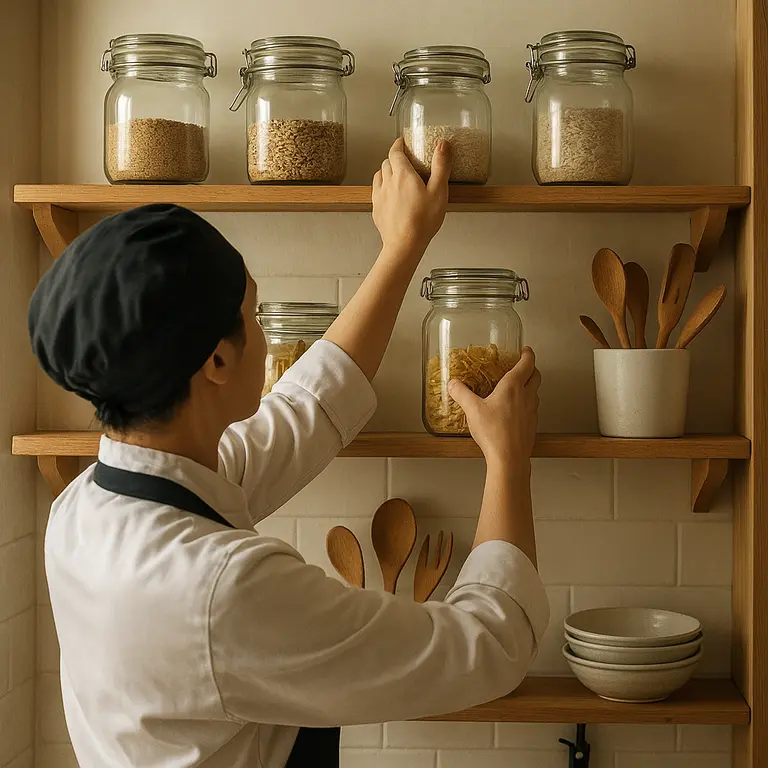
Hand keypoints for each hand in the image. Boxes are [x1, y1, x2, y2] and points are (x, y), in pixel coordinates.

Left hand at [372, 137, 450, 253]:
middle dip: (394, 158)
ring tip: (396, 175)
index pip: (395, 152)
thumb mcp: (439, 191)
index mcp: (403, 175)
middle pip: (387, 162)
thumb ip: (441, 166)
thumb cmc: (422, 221)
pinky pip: (376, 191)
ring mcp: (379, 196)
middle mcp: (388, 182)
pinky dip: (382, 187)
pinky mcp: (376, 209)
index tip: (402, 142)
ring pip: (379, 175)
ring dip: (386, 171)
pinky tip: (390, 194)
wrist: (404, 245)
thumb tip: (443, 145)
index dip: (399, 145)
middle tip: (404, 160)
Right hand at [448, 347, 540, 466]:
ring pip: (536, 392)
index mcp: (513, 387)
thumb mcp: (472, 410)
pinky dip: (527, 404)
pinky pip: (532, 409)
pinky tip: (515, 411)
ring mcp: (532, 412)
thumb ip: (461, 394)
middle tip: (523, 366)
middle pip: (536, 376)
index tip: (526, 350)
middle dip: (531, 368)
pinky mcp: (531, 425)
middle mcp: (526, 397)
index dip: (527, 354)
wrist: (509, 458)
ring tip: (518, 387)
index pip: (527, 363)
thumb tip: (453, 384)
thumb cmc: (494, 433)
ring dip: (530, 386)